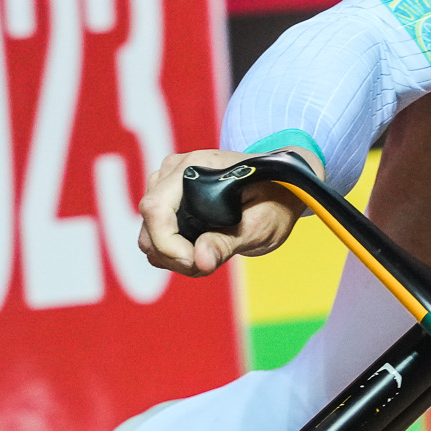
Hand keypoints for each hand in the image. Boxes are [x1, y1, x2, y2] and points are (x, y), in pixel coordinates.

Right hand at [136, 147, 320, 276]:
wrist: (281, 189)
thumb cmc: (276, 200)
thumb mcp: (260, 225)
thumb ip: (227, 242)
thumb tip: (199, 261)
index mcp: (196, 166)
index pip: (156, 208)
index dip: (168, 244)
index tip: (195, 263)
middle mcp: (173, 171)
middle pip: (149, 224)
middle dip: (175, 255)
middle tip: (211, 264)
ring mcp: (167, 185)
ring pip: (149, 234)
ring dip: (175, 256)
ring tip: (213, 255)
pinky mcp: (168, 202)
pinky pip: (155, 236)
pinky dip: (175, 252)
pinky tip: (205, 250)